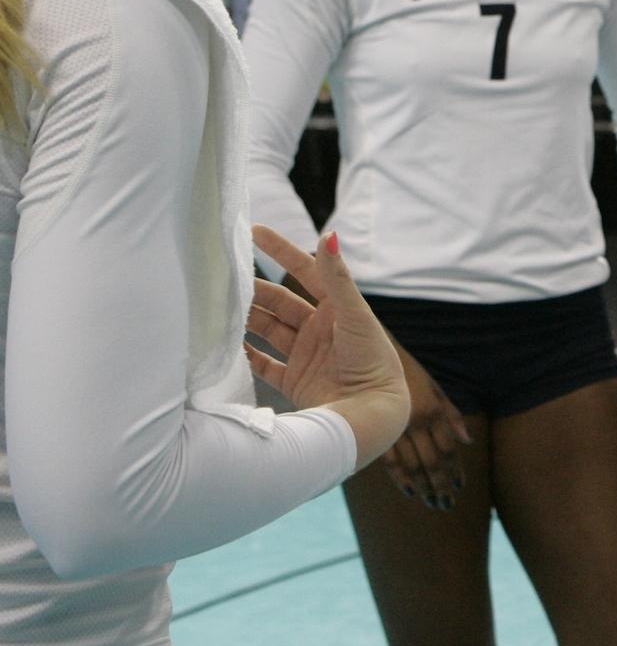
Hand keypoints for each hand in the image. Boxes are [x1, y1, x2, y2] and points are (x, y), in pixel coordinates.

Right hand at [245, 227, 409, 469]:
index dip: (281, 250)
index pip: (305, 270)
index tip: (252, 231)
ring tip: (216, 308)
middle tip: (222, 279)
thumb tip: (329, 233)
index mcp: (338, 308)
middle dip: (254, 289)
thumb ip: (337, 278)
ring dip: (245, 319)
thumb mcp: (353, 315)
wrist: (372, 414)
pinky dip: (245, 355)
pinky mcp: (295, 380)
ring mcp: (306, 354)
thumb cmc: (371, 360)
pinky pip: (263, 364)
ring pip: (268, 329)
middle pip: (280, 301)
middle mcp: (321, 329)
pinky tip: (224, 345)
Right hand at [382, 355, 473, 509]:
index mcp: (433, 410)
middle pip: (432, 461)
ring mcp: (394, 427)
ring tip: (432, 502)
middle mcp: (415, 422)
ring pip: (412, 465)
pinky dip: (400, 477)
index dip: (454, 469)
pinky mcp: (376, 429)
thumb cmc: (408, 372)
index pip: (448, 448)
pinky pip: (389, 460)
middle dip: (441, 485)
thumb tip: (468, 442)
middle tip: (447, 505)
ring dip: (424, 486)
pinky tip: (410, 491)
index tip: (460, 487)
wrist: (373, 354)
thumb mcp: (435, 388)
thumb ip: (452, 415)